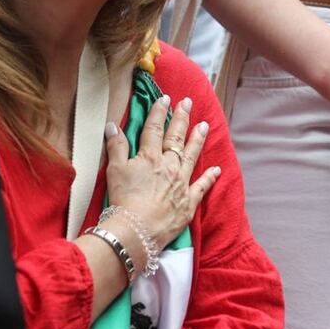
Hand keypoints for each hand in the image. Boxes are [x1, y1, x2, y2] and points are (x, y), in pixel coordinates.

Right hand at [104, 95, 218, 251]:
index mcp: (150, 157)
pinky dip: (210, 177)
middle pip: (176, 138)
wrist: (137, 230)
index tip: (166, 98)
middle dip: (182, 119)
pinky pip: (202, 186)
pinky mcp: (188, 202)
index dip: (160, 112)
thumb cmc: (123, 200)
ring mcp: (181, 183)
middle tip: (188, 103)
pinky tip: (217, 169)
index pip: (155, 129)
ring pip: (192, 156)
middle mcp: (169, 166)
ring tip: (205, 125)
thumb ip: (116, 146)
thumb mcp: (115, 170)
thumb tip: (112, 125)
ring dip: (198, 140)